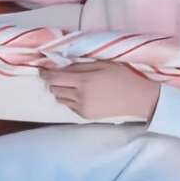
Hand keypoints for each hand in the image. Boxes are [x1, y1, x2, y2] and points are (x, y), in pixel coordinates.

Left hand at [43, 62, 159, 121]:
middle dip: (53, 81)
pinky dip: (70, 99)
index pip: (55, 78)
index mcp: (84, 81)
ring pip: (60, 99)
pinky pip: (69, 106)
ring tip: (71, 84)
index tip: (42, 70)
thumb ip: (80, 65)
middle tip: (59, 75)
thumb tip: (61, 66)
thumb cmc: (122, 76)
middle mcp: (80, 96)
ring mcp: (82, 108)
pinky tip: (81, 94)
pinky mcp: (86, 116)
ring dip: (61, 90)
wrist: (137, 98)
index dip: (45, 74)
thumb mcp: (102, 64)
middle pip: (54, 89)